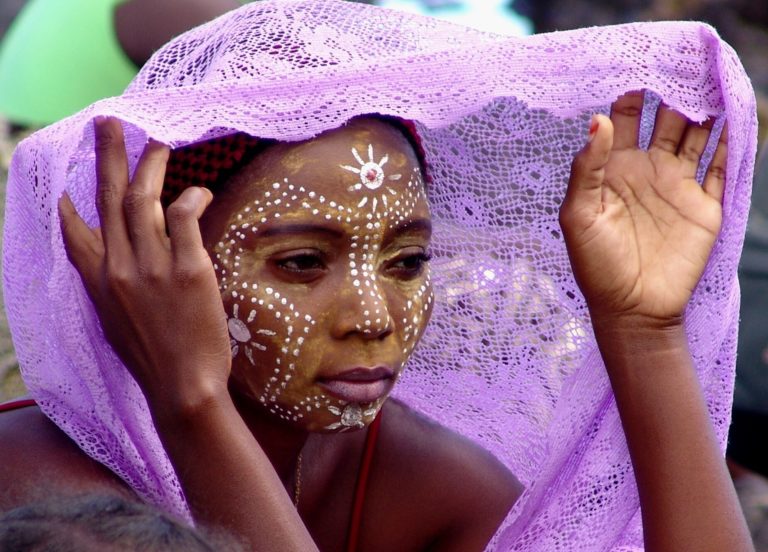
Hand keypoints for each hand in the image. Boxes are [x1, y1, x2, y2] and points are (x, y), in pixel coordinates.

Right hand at [59, 117, 231, 411]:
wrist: (183, 389)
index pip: (76, 231)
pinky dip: (190, 197)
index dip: (74, 200)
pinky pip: (184, 217)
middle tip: (111, 122)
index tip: (72, 180)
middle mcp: (118, 269)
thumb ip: (112, 288)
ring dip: (152, 165)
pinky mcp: (188, 269)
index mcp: (99, 283)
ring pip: (143, 199)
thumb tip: (117, 266)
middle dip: (108, 155)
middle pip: (108, 198)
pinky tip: (199, 190)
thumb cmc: (156, 360)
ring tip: (159, 143)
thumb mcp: (118, 324)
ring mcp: (151, 267)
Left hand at [559, 92, 726, 328]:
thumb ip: (588, 168)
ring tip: (708, 83)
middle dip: (672, 93)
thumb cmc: (595, 264)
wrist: (632, 309)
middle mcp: (647, 170)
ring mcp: (677, 186)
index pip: (623, 120)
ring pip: (694, 135)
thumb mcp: (578, 215)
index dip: (631, 95)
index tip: (640, 71)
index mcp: (614, 169)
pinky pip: (719, 166)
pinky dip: (727, 142)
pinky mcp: (704, 204)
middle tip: (682, 67)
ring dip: (701, 111)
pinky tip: (731, 118)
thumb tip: (597, 119)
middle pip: (663, 119)